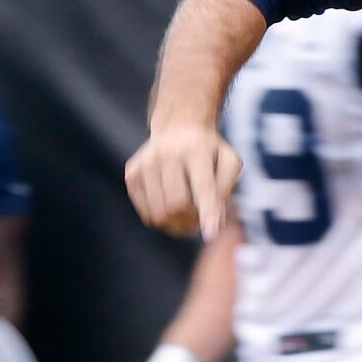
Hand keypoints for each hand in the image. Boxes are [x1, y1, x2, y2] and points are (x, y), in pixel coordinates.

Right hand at [125, 122, 245, 238]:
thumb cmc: (209, 151)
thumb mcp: (229, 162)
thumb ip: (226, 190)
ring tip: (187, 215)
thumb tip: (216, 222)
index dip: (207, 212)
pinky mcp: (132, 173)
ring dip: (176, 224)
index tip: (210, 234)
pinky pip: (147, 214)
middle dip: (191, 221)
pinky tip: (170, 205)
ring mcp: (145, 163)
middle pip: (178, 206)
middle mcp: (166, 154)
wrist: (178, 127)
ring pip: (160, 214)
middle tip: (200, 219)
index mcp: (196, 149)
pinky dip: (161, 218)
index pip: (203, 187)